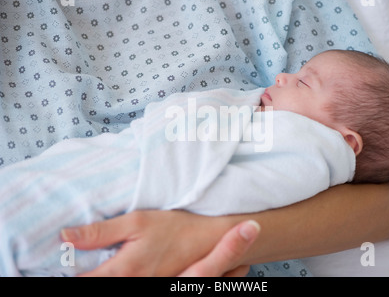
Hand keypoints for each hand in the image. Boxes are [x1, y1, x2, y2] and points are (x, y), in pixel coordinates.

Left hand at [60, 210, 258, 276]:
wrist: (210, 239)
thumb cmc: (174, 227)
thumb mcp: (137, 221)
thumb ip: (100, 232)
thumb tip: (66, 235)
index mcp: (123, 271)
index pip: (83, 283)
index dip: (67, 276)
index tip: (57, 269)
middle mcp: (133, 285)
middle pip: (97, 286)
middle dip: (85, 275)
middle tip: (79, 266)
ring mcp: (147, 288)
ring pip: (114, 286)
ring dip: (102, 276)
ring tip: (98, 267)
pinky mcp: (157, 287)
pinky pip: (130, 286)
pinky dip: (118, 276)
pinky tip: (121, 267)